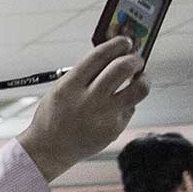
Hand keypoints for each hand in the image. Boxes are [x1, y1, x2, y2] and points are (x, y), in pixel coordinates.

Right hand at [19, 35, 148, 180]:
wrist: (49, 149)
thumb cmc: (54, 116)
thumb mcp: (60, 90)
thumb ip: (83, 73)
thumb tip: (113, 56)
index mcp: (69, 86)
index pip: (100, 56)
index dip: (117, 44)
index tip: (125, 41)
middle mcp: (88, 100)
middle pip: (123, 68)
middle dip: (134, 59)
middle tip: (135, 60)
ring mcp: (104, 115)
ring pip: (139, 89)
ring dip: (143, 78)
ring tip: (139, 78)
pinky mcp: (114, 129)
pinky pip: (131, 108)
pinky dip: (127, 102)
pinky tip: (117, 104)